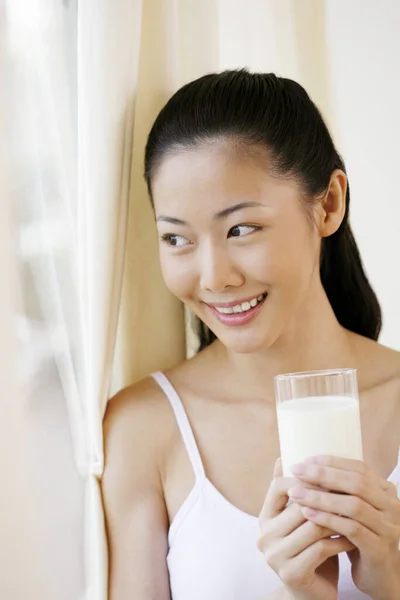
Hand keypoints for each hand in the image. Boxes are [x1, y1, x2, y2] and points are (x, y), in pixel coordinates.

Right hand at [258, 459, 353, 599]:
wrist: (312, 594)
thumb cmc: (308, 550)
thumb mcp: (297, 520)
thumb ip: (290, 493)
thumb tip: (282, 458)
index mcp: (264, 518)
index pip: (279, 487)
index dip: (305, 479)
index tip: (328, 478)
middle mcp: (264, 536)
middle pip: (300, 505)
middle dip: (328, 498)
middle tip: (351, 492)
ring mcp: (275, 556)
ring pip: (313, 526)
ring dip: (338, 519)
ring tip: (355, 513)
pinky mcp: (292, 573)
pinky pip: (321, 549)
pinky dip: (340, 541)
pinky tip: (353, 537)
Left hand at [288, 456, 399, 599]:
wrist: (378, 574)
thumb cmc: (359, 535)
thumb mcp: (352, 507)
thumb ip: (338, 488)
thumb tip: (303, 464)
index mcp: (385, 491)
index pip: (359, 468)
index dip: (332, 462)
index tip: (304, 460)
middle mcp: (391, 506)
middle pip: (356, 483)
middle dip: (323, 475)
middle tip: (296, 472)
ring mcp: (388, 528)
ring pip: (353, 505)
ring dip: (321, 497)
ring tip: (296, 494)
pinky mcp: (379, 548)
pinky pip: (352, 529)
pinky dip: (328, 519)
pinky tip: (308, 514)